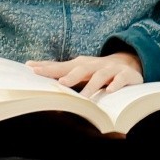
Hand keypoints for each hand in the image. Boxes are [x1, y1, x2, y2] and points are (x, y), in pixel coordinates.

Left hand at [27, 51, 143, 99]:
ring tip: (84, 97)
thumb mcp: (78, 69)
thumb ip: (58, 70)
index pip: (62, 66)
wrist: (128, 63)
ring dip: (92, 86)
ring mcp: (110, 69)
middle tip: (60, 83)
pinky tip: (109, 91)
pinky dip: (115, 84)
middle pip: (80, 69)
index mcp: (81, 64)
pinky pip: (120, 79)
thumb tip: (31, 67)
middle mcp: (94, 65)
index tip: (32, 69)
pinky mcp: (125, 75)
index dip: (48, 68)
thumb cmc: (95, 70)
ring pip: (100, 76)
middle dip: (70, 75)